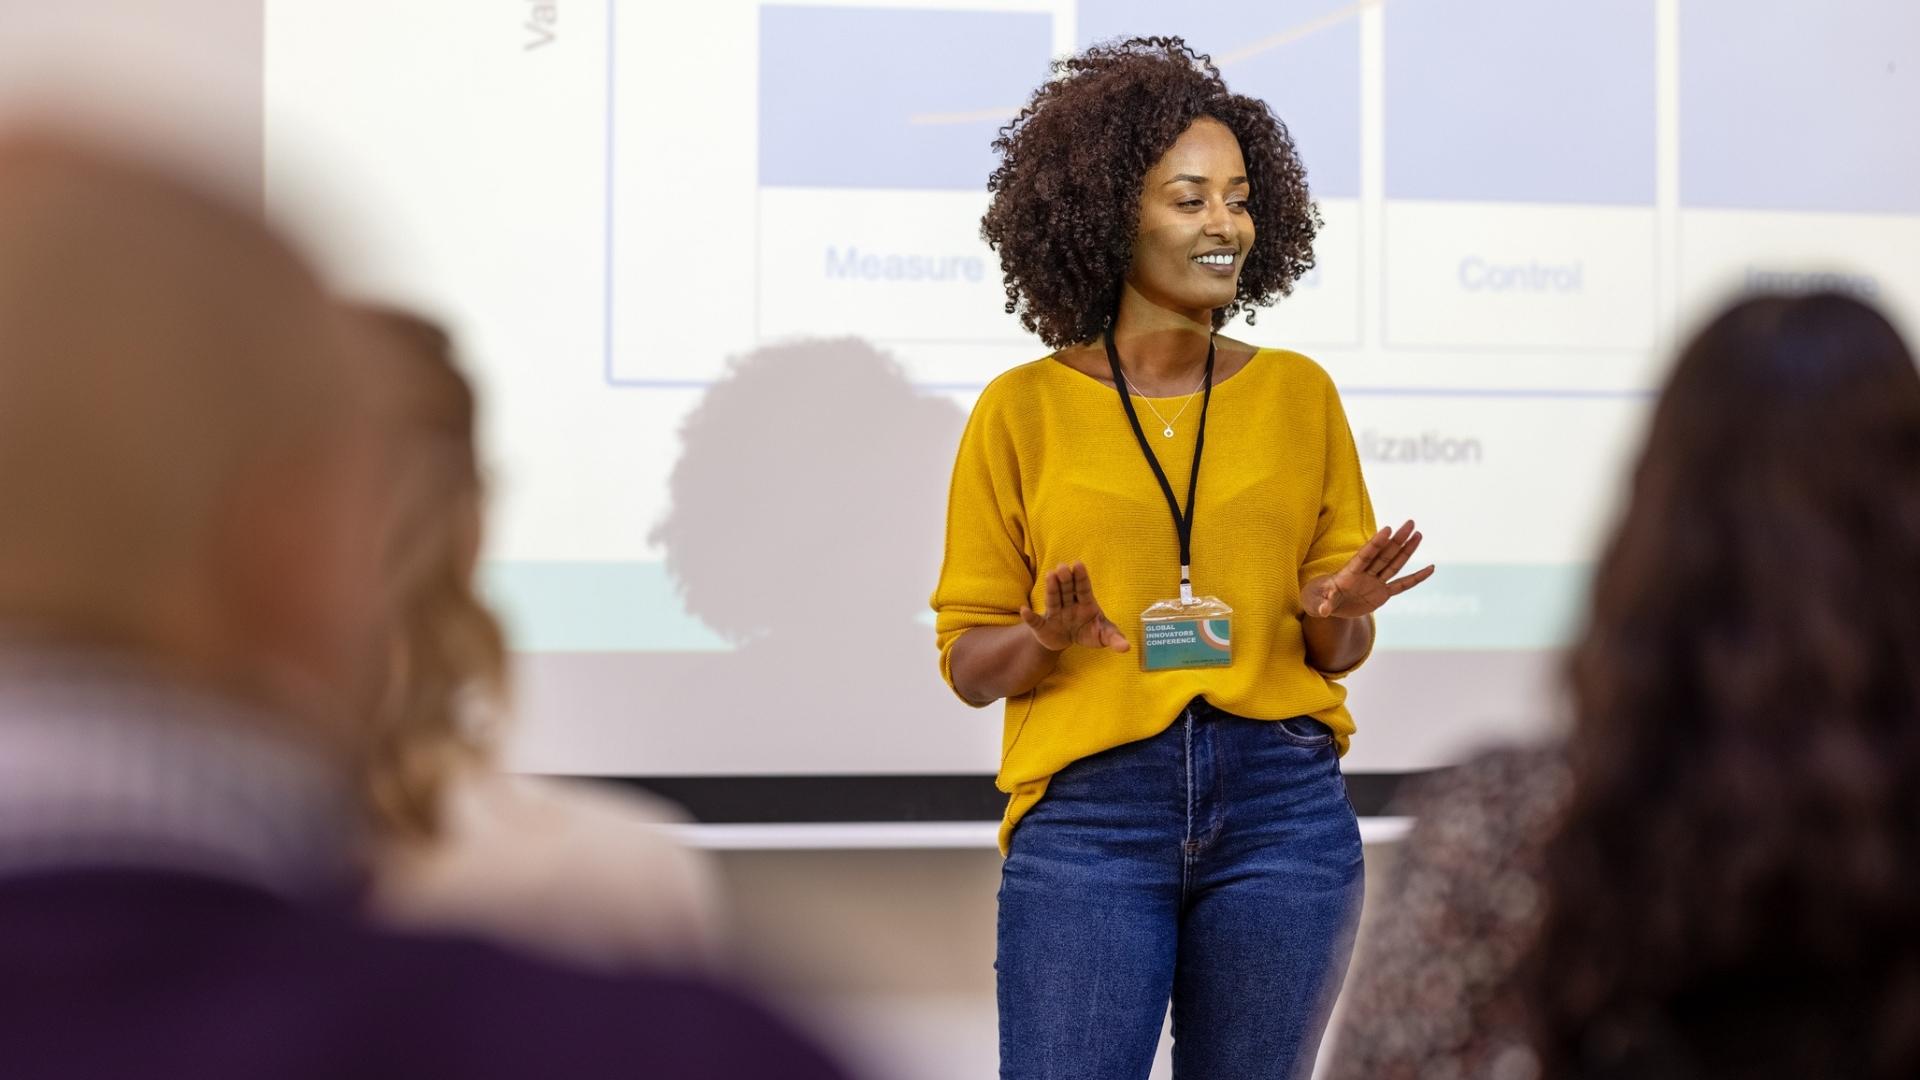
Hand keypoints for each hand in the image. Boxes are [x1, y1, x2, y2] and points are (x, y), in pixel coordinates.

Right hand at [1020, 562, 1130, 653]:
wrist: (1067, 640)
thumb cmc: (1088, 632)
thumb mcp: (1103, 635)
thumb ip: (1114, 638)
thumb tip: (1126, 648)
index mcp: (1085, 603)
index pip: (1083, 588)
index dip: (1081, 577)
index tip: (1078, 564)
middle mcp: (1069, 604)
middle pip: (1067, 590)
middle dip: (1065, 579)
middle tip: (1062, 567)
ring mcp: (1055, 613)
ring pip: (1053, 599)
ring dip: (1051, 588)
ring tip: (1049, 576)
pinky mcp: (1043, 626)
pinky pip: (1036, 621)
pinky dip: (1030, 617)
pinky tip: (1024, 611)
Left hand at [1301, 520, 1434, 618]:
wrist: (1325, 605)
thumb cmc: (1318, 600)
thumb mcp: (1317, 602)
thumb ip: (1324, 604)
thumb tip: (1324, 610)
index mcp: (1349, 573)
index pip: (1365, 555)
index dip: (1376, 543)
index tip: (1387, 529)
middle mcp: (1365, 574)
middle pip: (1384, 554)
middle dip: (1397, 539)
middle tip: (1410, 522)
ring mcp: (1375, 582)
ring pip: (1394, 564)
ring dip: (1407, 550)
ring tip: (1418, 534)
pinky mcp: (1381, 594)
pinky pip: (1402, 585)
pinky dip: (1416, 578)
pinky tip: (1430, 569)